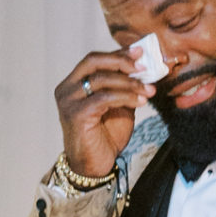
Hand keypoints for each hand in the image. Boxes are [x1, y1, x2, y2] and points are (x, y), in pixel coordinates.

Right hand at [54, 47, 149, 178]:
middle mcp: (67, 89)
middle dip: (121, 61)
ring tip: (148, 91)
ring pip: (101, 80)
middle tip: (144, 68)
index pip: (95, 59)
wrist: (94, 165)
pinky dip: (125, 97)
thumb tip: (145, 69)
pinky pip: (104, 98)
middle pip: (93, 61)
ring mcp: (69, 101)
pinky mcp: (76, 115)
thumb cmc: (105, 136)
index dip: (118, 53)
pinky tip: (140, 102)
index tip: (140, 52)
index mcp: (74, 83)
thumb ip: (125, 87)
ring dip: (129, 83)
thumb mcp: (118, 105)